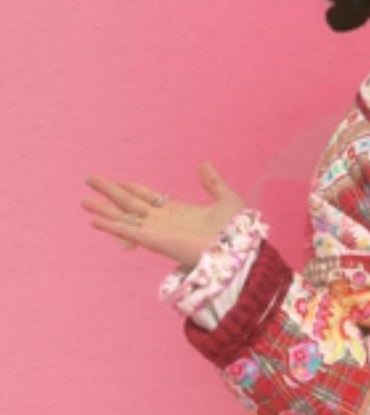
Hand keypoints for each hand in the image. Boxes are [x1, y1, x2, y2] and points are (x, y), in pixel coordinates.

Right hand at [82, 162, 247, 267]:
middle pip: (131, 204)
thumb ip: (213, 183)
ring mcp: (158, 232)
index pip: (149, 199)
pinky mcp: (156, 242)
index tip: (120, 181)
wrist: (239, 250)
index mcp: (179, 213)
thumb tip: (203, 164)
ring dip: (104, 210)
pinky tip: (94, 221)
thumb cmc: (237, 232)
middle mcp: (164, 222)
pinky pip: (129, 232)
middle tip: (90, 179)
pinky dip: (112, 226)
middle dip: (111, 192)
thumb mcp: (227, 199)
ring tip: (84, 201)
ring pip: (125, 218)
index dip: (134, 189)